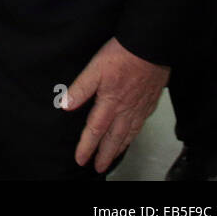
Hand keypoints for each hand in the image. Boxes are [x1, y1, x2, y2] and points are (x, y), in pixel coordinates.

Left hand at [63, 36, 169, 172]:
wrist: (151, 47)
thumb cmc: (122, 55)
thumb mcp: (94, 68)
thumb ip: (80, 88)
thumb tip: (65, 105)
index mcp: (110, 103)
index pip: (95, 130)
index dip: (87, 146)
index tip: (81, 160)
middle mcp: (126, 110)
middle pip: (114, 138)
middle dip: (105, 154)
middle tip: (99, 168)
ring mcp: (140, 107)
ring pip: (129, 134)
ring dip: (120, 148)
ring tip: (113, 157)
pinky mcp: (150, 102)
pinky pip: (141, 125)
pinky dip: (134, 135)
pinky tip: (132, 135)